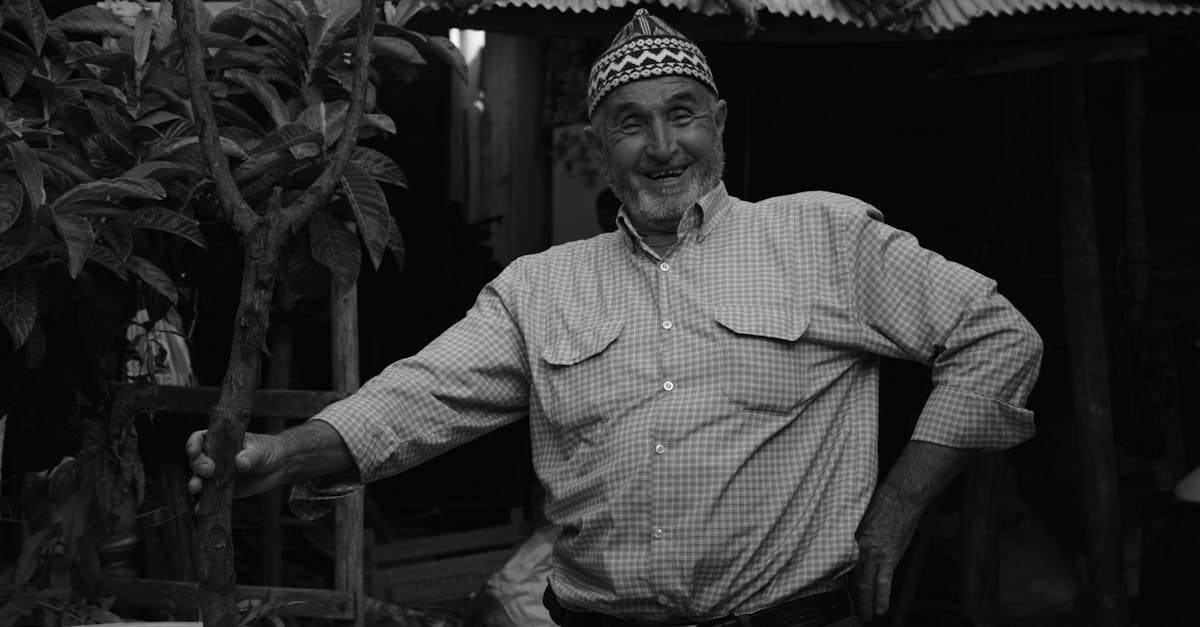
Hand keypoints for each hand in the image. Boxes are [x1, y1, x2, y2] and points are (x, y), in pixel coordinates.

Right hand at [186, 430, 289, 497]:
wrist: (279, 466)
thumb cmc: (268, 450)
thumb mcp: (261, 450)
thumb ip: (251, 456)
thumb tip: (240, 463)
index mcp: (221, 441)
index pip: (200, 439)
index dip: (193, 445)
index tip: (195, 451)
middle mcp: (214, 457)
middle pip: (196, 460)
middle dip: (198, 465)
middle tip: (209, 471)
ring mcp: (217, 474)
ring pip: (198, 479)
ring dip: (195, 484)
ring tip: (197, 488)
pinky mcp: (222, 490)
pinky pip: (208, 497)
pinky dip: (203, 503)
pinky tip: (201, 508)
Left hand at [851, 483, 922, 620]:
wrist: (901, 497)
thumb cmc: (881, 502)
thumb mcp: (859, 516)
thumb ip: (853, 532)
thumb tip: (848, 543)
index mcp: (849, 538)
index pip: (840, 564)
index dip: (838, 579)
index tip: (836, 589)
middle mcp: (858, 548)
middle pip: (851, 578)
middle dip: (850, 597)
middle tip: (849, 610)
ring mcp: (874, 554)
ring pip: (865, 584)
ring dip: (864, 602)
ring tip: (864, 616)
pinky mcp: (889, 557)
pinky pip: (884, 582)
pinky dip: (882, 597)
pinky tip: (881, 609)